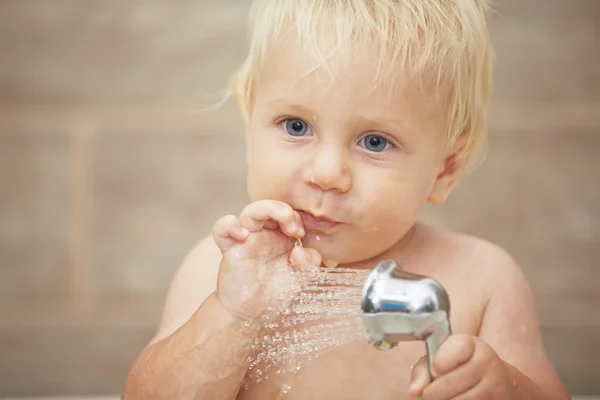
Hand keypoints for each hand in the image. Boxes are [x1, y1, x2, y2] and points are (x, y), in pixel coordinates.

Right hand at [212, 200, 321, 321]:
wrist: (251, 313)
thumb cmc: (276, 292)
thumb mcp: (301, 278)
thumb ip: (309, 263)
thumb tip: (300, 250)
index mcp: (281, 237)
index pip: (288, 214)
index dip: (296, 219)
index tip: (301, 235)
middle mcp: (263, 234)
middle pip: (269, 206)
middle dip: (283, 210)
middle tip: (294, 228)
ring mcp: (245, 240)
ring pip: (249, 212)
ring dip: (264, 210)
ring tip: (277, 225)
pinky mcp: (230, 250)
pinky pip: (221, 228)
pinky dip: (229, 225)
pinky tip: (242, 235)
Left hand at [408, 334, 516, 399]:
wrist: (498, 380)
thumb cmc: (461, 367)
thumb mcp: (442, 359)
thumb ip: (423, 370)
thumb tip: (414, 391)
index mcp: (470, 344)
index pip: (455, 351)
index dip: (440, 363)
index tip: (435, 370)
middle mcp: (486, 361)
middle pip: (452, 382)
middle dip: (433, 392)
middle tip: (428, 394)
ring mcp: (495, 383)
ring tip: (442, 397)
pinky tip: (456, 399)